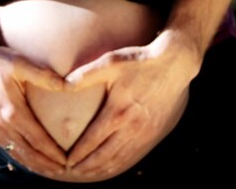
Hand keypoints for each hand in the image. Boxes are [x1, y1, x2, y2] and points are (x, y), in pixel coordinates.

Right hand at [0, 38, 66, 175]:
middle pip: (28, 153)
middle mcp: (1, 125)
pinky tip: (29, 159)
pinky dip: (20, 157)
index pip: (38, 140)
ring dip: (34, 164)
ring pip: (16, 154)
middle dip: (47, 164)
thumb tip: (67, 84)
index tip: (68, 160)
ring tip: (50, 169)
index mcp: (13, 112)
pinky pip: (6, 148)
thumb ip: (44, 75)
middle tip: (64, 171)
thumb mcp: (20, 63)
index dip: (54, 153)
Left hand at [63, 31, 202, 177]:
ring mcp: (144, 131)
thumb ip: (85, 75)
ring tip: (89, 173)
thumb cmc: (139, 62)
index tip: (66, 160)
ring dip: (103, 168)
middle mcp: (131, 126)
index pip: (92, 140)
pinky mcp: (154, 132)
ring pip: (120, 158)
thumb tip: (63, 83)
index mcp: (117, 112)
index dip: (78, 153)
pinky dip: (120, 163)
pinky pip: (134, 153)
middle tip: (73, 171)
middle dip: (88, 165)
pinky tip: (112, 164)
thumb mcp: (110, 63)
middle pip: (105, 154)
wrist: (173, 65)